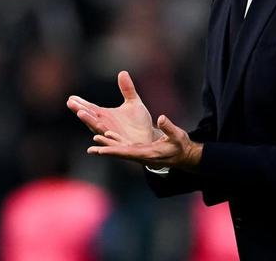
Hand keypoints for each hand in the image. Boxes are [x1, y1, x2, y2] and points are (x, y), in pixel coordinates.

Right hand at [67, 71, 154, 145]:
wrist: (149, 137)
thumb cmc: (139, 121)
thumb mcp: (133, 102)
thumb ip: (127, 89)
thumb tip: (122, 72)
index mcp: (105, 116)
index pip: (90, 108)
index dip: (81, 103)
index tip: (71, 98)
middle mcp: (105, 125)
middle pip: (90, 117)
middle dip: (81, 110)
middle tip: (71, 103)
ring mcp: (111, 136)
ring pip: (98, 129)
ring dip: (89, 122)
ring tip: (81, 114)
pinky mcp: (119, 145)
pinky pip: (109, 143)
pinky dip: (102, 142)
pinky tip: (94, 140)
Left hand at [87, 114, 202, 172]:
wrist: (183, 154)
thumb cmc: (181, 146)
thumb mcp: (178, 136)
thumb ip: (169, 128)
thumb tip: (161, 118)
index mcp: (148, 154)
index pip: (128, 153)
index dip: (114, 151)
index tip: (102, 150)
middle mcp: (141, 155)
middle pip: (120, 153)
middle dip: (106, 150)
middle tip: (92, 150)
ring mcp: (140, 153)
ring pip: (120, 149)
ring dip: (107, 145)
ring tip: (94, 141)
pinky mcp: (140, 150)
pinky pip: (125, 146)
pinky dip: (115, 141)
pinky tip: (107, 135)